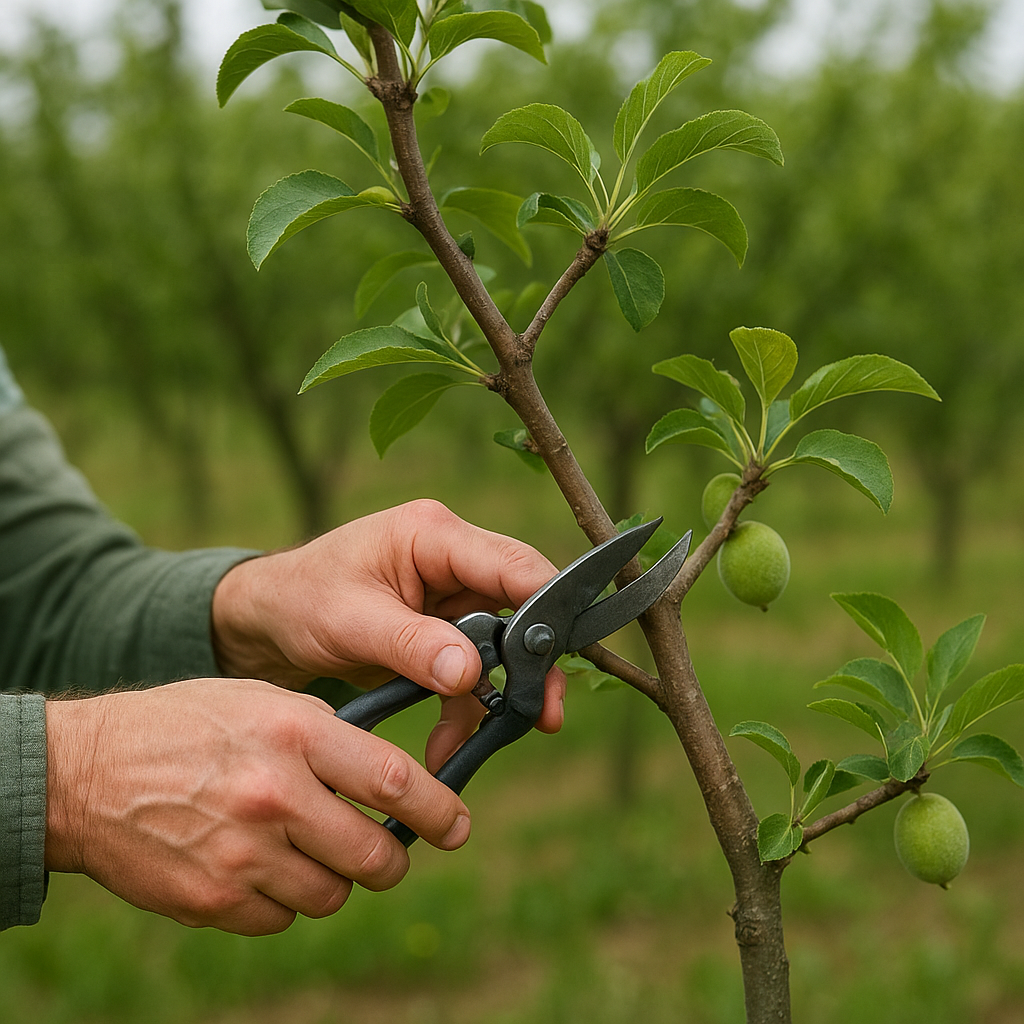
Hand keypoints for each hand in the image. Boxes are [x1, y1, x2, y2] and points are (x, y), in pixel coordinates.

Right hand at [45, 678, 472, 934]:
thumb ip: (330, 735)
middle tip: (390, 853)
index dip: (441, 810)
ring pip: (332, 894)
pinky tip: (260, 865)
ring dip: (335, 879)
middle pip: (374, 855)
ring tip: (308, 849)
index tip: (457, 825)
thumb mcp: (263, 702)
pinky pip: (282, 917)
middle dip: (394, 860)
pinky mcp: (214, 900)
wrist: (87, 773)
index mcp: (294, 734)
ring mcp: (243, 854)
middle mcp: (274, 794)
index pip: (394, 781)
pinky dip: (284, 899)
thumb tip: (392, 778)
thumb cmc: (187, 726)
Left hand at [211, 499, 565, 759]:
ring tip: (509, 735)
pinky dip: (467, 710)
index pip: (512, 563)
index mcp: (433, 536)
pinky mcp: (441, 633)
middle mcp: (452, 559)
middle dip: (535, 662)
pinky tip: (447, 746)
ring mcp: (450, 597)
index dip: (547, 604)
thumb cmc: (300, 600)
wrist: (267, 622)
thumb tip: (471, 671)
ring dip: (504, 694)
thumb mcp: (349, 621)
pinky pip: (473, 672)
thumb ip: (411, 644)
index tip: (561, 655)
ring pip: (505, 645)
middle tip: (547, 713)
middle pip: (522, 605)